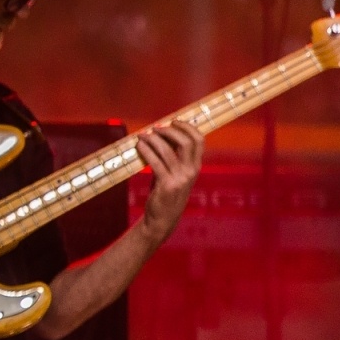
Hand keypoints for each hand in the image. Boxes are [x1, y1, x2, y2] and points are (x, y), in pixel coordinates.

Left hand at [136, 120, 203, 243]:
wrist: (162, 218)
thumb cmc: (166, 192)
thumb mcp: (174, 173)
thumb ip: (173, 156)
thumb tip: (162, 134)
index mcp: (195, 166)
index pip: (199, 140)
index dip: (187, 127)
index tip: (173, 121)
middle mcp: (191, 171)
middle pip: (186, 142)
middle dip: (170, 130)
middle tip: (156, 128)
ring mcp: (180, 178)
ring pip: (167, 150)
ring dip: (153, 139)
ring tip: (142, 135)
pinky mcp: (167, 185)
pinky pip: (155, 161)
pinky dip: (146, 150)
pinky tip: (139, 146)